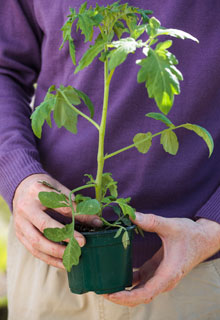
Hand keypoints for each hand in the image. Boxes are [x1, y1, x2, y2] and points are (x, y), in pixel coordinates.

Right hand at [13, 173, 101, 268]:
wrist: (21, 188)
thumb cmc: (44, 188)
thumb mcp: (59, 189)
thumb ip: (75, 204)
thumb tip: (95, 221)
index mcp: (37, 191)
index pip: (60, 205)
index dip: (76, 215)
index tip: (93, 224)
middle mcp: (25, 207)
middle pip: (45, 226)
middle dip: (65, 237)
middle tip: (82, 243)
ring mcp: (20, 222)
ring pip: (36, 242)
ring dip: (56, 252)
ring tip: (72, 257)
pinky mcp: (19, 234)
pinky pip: (33, 250)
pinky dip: (48, 258)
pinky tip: (62, 262)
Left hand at [104, 212, 219, 306]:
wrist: (203, 238)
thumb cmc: (190, 234)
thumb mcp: (171, 226)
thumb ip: (151, 221)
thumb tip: (131, 215)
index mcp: (168, 273)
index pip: (145, 293)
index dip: (127, 297)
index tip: (111, 294)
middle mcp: (164, 280)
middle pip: (140, 296)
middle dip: (121, 296)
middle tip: (101, 290)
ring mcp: (161, 276)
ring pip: (141, 291)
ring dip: (125, 291)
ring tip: (106, 284)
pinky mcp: (158, 270)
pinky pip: (143, 281)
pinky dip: (130, 281)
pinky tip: (118, 273)